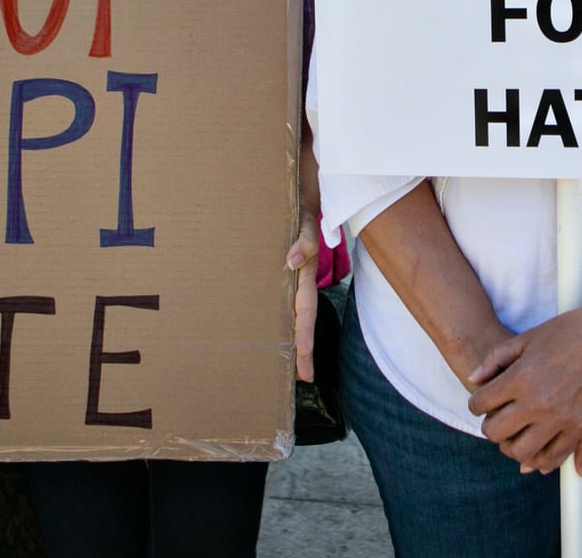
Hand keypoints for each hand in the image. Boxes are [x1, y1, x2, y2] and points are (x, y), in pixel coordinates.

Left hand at [287, 218, 320, 382]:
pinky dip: (279, 322)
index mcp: (305, 276)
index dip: (305, 335)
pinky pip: (279, 305)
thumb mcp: (307, 224)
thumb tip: (292, 261)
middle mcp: (298, 284)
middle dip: (303, 350)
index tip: (303, 359)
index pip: (306, 312)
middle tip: (303, 377)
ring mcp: (289, 283)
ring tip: (290, 367)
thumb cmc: (303, 214)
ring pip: (292, 317)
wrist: (299, 203)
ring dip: (292, 341)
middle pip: (302, 322)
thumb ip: (304, 241)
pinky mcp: (280, 279)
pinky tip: (273, 335)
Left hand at [466, 289, 581, 476]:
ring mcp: (561, 418)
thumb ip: (496, 359)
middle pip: (496, 433)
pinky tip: (538, 456)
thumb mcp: (527, 337)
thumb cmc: (569, 330)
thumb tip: (474, 380)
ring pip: (523, 453)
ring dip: (513, 447)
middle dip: (491, 426)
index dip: (477, 402)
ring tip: (516, 434)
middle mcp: (538, 402)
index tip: (483, 400)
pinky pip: (557, 456)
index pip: (481, 404)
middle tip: (497, 417)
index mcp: (521, 378)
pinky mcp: (581, 426)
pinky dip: (544, 461)